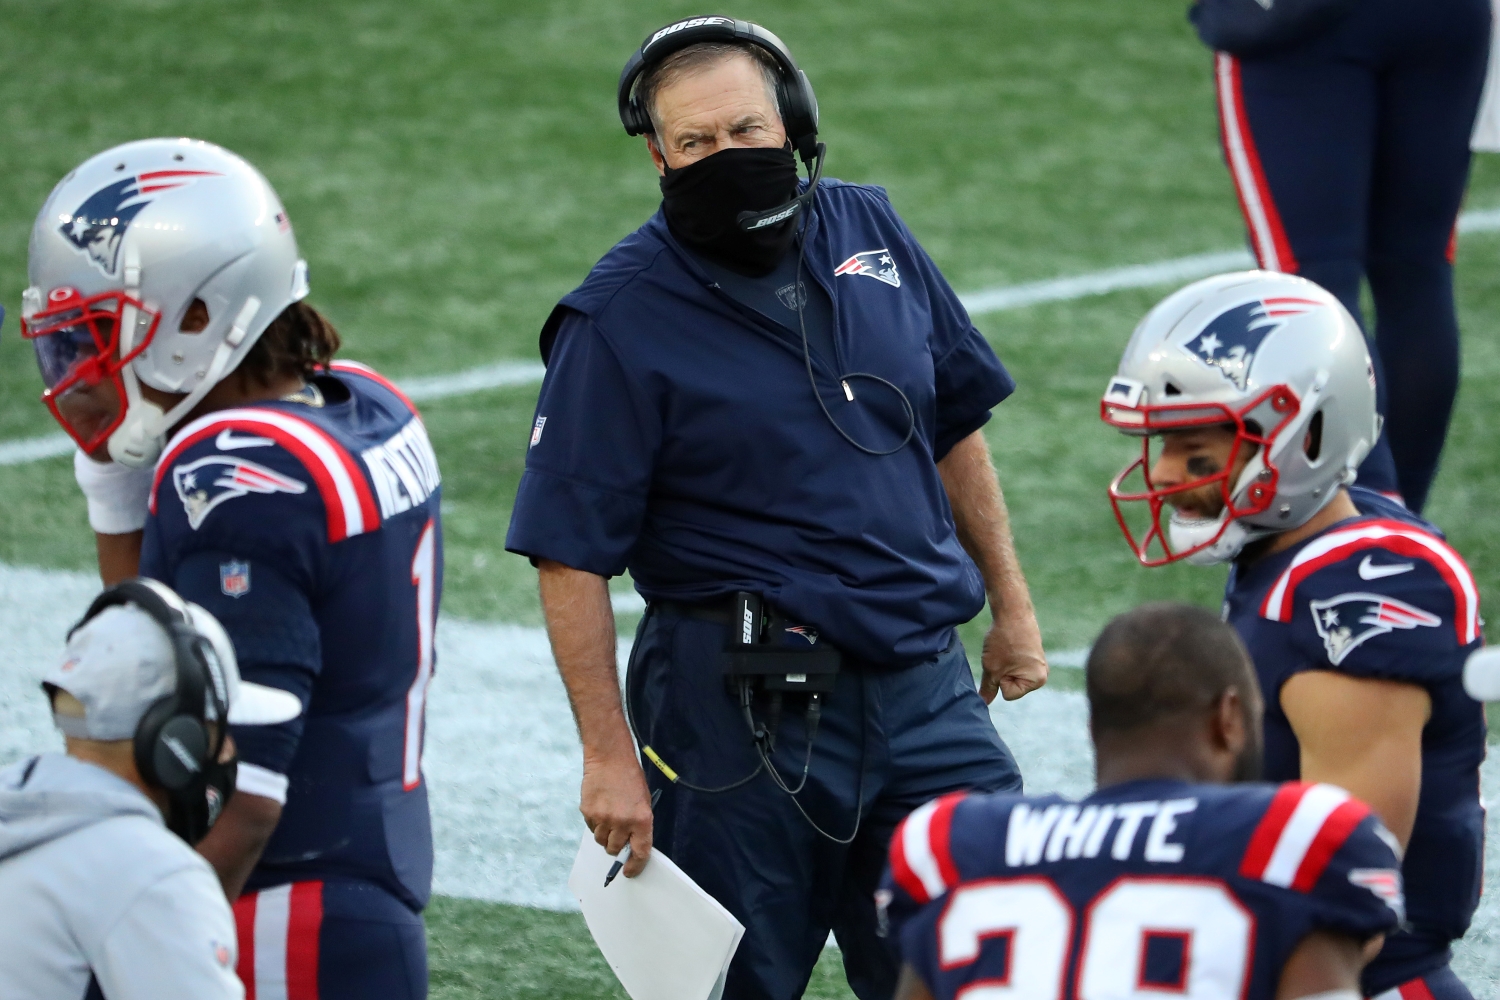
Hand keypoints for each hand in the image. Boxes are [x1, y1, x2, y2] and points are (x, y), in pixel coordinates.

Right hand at [580, 750, 653, 876]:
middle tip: (618, 833)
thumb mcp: (643, 801)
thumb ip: (639, 824)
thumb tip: (631, 845)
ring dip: (605, 835)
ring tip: (609, 816)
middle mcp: (622, 822)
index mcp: (642, 819)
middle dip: (617, 846)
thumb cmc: (630, 778)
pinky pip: (591, 829)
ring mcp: (603, 818)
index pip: (640, 852)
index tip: (630, 872)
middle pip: (615, 849)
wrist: (609, 758)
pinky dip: (595, 824)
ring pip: (601, 841)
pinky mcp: (588, 813)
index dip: (635, 866)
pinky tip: (600, 808)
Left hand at [980, 608, 1047, 702]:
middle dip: (1003, 674)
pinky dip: (1008, 658)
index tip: (1005, 661)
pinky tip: (1010, 645)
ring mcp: (1039, 665)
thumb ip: (989, 688)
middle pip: (1012, 687)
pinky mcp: (1032, 655)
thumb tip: (984, 703)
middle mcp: (1042, 674)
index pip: (1009, 694)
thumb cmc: (1004, 640)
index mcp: (1037, 680)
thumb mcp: (992, 667)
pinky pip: (1014, 665)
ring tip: (1007, 650)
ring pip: (1011, 675)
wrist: (1012, 611)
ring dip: (1004, 666)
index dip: (1000, 679)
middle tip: (1005, 655)